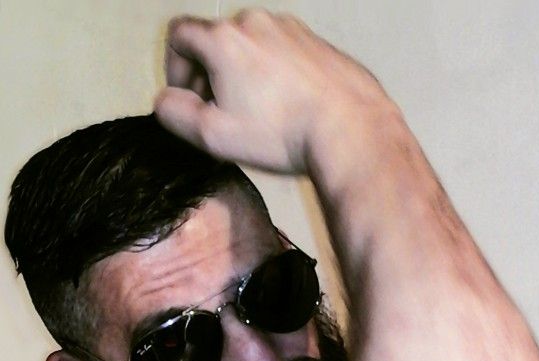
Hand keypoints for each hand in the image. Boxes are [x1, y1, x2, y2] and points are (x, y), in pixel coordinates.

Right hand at [154, 8, 391, 172]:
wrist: (348, 129)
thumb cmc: (281, 134)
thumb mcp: (214, 136)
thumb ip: (176, 115)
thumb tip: (166, 100)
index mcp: (224, 39)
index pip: (178, 36)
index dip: (173, 69)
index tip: (189, 100)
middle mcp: (255, 22)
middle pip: (215, 42)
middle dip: (210, 76)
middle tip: (222, 115)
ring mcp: (290, 29)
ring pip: (250, 47)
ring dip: (242, 76)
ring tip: (257, 115)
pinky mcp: (315, 42)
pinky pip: (280, 54)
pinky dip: (273, 76)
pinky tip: (285, 109)